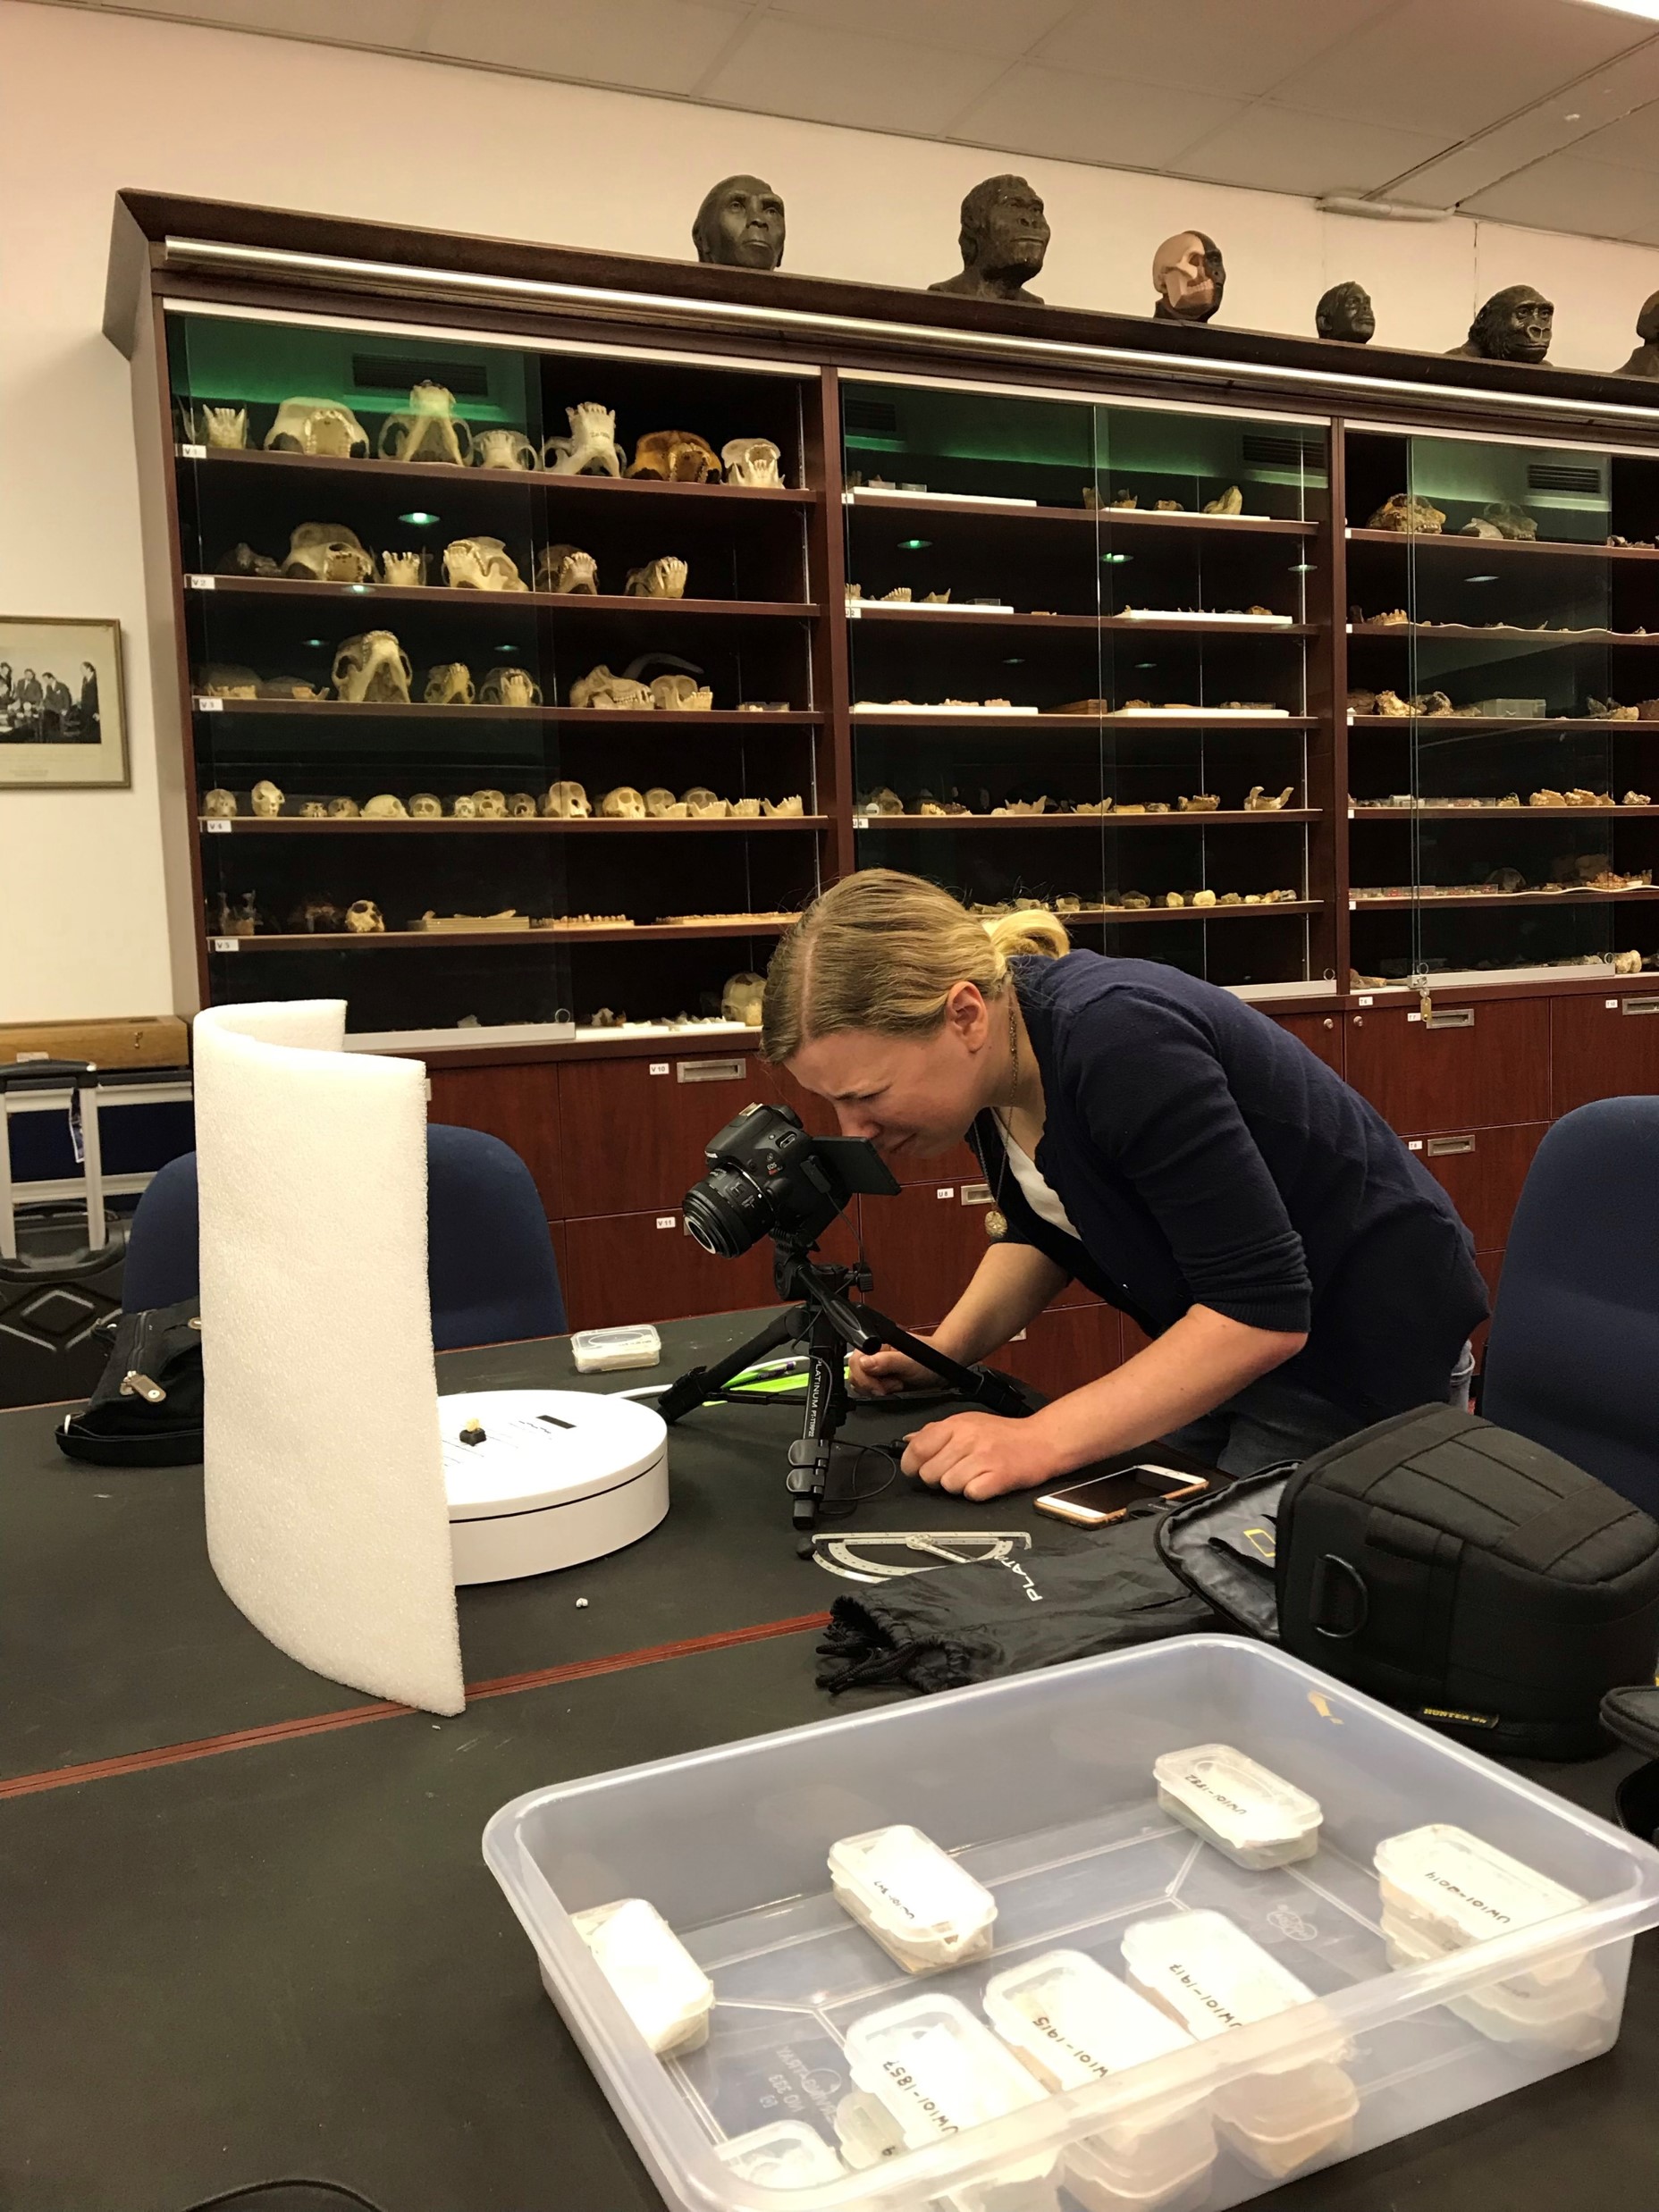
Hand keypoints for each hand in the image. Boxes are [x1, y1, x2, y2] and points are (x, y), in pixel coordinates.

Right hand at [847, 1344, 937, 1396]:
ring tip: (895, 1385)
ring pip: (859, 1383)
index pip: (854, 1362)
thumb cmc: (930, 1357)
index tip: (880, 1386)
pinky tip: (893, 1388)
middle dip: (871, 1385)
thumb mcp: (909, 1361)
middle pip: (854, 1373)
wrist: (942, 1367)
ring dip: (876, 1389)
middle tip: (892, 1385)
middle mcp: (872, 1353)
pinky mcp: (878, 1377)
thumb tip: (865, 1362)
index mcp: (876, 1343)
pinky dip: (878, 1392)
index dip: (864, 1377)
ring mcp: (875, 1366)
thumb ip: (887, 1361)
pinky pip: (867, 1388)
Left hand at [901, 1412, 1057, 1500]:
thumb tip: (908, 1440)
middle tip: (955, 1471)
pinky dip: (976, 1493)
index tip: (917, 1469)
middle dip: (938, 1479)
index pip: (917, 1449)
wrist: (1042, 1441)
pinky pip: (971, 1494)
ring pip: (948, 1486)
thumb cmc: (1004, 1435)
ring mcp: (983, 1457)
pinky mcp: (999, 1476)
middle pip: (929, 1473)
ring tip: (974, 1476)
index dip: (911, 1465)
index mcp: (956, 1425)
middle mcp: (967, 1439)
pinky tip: (985, 1483)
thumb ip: (935, 1432)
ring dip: (959, 1487)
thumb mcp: (967, 1423)